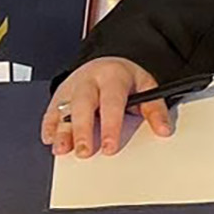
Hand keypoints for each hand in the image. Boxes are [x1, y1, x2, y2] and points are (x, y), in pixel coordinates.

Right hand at [40, 56, 171, 156]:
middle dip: (82, 130)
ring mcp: (73, 86)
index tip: (110, 147)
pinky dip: (49, 125)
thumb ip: (154, 109)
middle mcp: (90, 80)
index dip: (110, 126)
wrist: (110, 61)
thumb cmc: (126, 78)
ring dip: (62, 130)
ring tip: (63, 149)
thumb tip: (164, 129)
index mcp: (113, 76)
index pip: (111, 101)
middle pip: (83, 104)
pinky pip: (51, 110)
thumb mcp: (146, 86)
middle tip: (84, 152)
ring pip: (63, 108)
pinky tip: (50, 139)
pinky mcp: (60, 94)